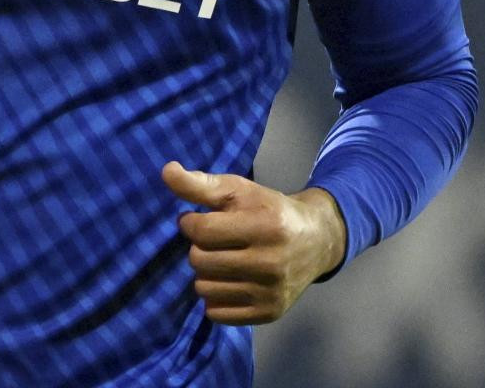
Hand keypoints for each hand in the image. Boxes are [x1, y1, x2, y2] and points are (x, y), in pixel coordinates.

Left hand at [161, 160, 346, 324]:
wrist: (317, 241)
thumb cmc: (270, 210)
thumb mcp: (240, 190)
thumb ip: (201, 184)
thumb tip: (167, 171)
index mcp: (265, 225)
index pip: (203, 231)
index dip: (190, 223)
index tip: (197, 219)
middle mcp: (270, 262)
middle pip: (200, 261)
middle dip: (198, 248)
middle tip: (214, 242)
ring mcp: (270, 292)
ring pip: (204, 289)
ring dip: (205, 274)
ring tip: (221, 261)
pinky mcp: (269, 313)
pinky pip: (217, 314)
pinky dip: (215, 298)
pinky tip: (228, 281)